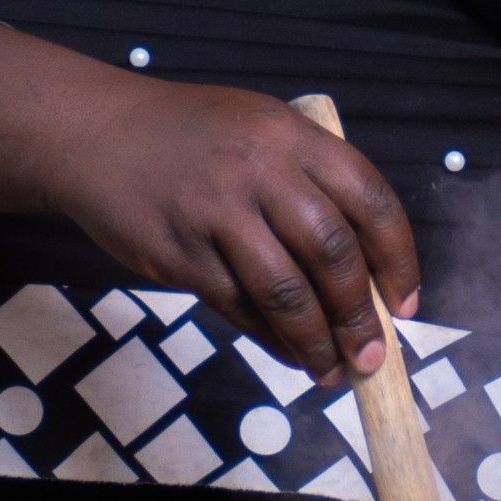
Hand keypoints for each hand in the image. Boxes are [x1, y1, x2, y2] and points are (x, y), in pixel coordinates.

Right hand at [0, 29, 420, 377]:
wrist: (94, 135)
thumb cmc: (189, 137)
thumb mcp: (260, 129)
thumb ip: (310, 181)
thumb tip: (365, 269)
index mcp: (293, 135)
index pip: (370, 200)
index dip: (399, 259)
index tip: (406, 304)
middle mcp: (260, 171)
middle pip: (332, 254)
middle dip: (360, 316)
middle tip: (372, 355)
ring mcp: (217, 213)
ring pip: (285, 293)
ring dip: (317, 342)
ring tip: (334, 371)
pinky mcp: (180, 254)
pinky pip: (237, 308)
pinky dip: (270, 338)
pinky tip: (288, 353)